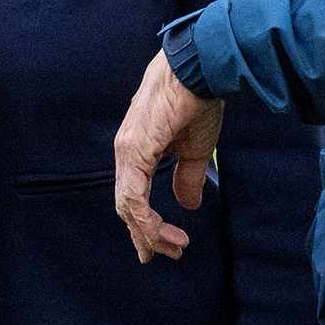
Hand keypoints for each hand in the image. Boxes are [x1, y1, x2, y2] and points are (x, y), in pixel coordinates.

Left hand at [113, 53, 224, 262]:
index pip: (132, 195)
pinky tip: (164, 232)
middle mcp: (125, 152)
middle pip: (126, 205)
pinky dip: (147, 221)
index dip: (145, 223)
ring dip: (149, 232)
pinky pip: (134, 198)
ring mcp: (126, 152)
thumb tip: (189, 204)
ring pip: (128, 206)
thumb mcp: (193, 148)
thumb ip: (187, 177)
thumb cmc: (198, 100)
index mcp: (136, 149)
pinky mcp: (134, 152)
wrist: (199, 70)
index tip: (162, 244)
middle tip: (163, 254)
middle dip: (145, 235)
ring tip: (174, 247)